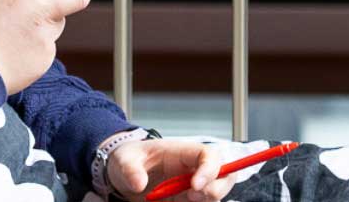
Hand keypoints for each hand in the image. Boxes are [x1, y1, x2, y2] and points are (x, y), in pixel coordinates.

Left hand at [107, 139, 234, 201]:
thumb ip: (130, 169)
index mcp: (182, 152)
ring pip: (216, 195)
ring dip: (206, 201)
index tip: (195, 186)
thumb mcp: (123, 159)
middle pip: (225, 175)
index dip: (210, 170)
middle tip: (192, 197)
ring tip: (182, 201)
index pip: (209, 155)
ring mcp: (192, 188)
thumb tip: (138, 184)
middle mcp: (193, 170)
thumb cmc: (129, 159)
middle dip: (216, 189)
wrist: (123, 175)